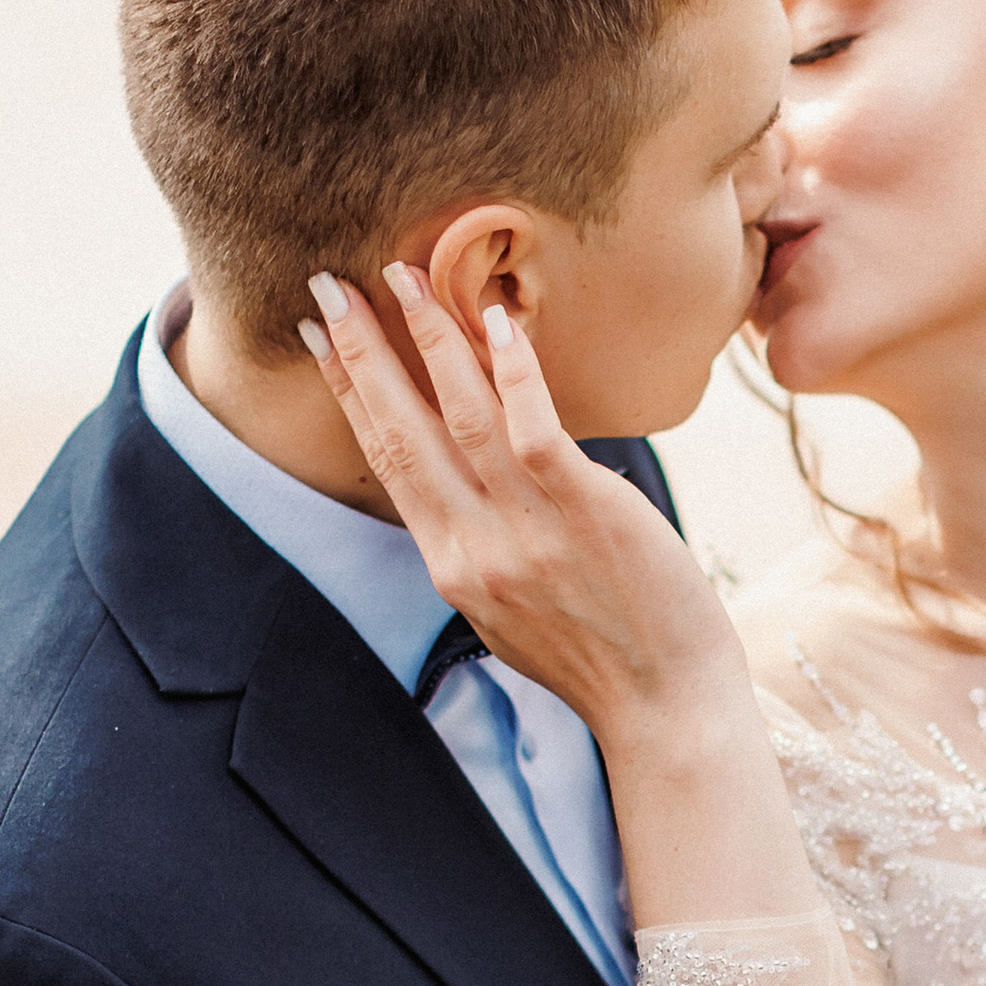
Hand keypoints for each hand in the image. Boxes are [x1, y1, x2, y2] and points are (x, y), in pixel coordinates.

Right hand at [303, 264, 744, 749]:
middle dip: (359, 353)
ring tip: (398, 278)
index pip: (387, 463)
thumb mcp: (511, 613)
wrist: (665, 707)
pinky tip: (493, 316)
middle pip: (401, 431)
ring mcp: (524, 528)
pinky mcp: (582, 509)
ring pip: (458, 416)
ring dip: (424, 340)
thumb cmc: (603, 656)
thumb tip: (472, 492)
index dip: (350, 396)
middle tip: (326, 285)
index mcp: (451, 569)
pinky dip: (509, 369)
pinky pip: (532, 426)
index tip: (321, 341)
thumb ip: (482, 550)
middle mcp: (473, 548)